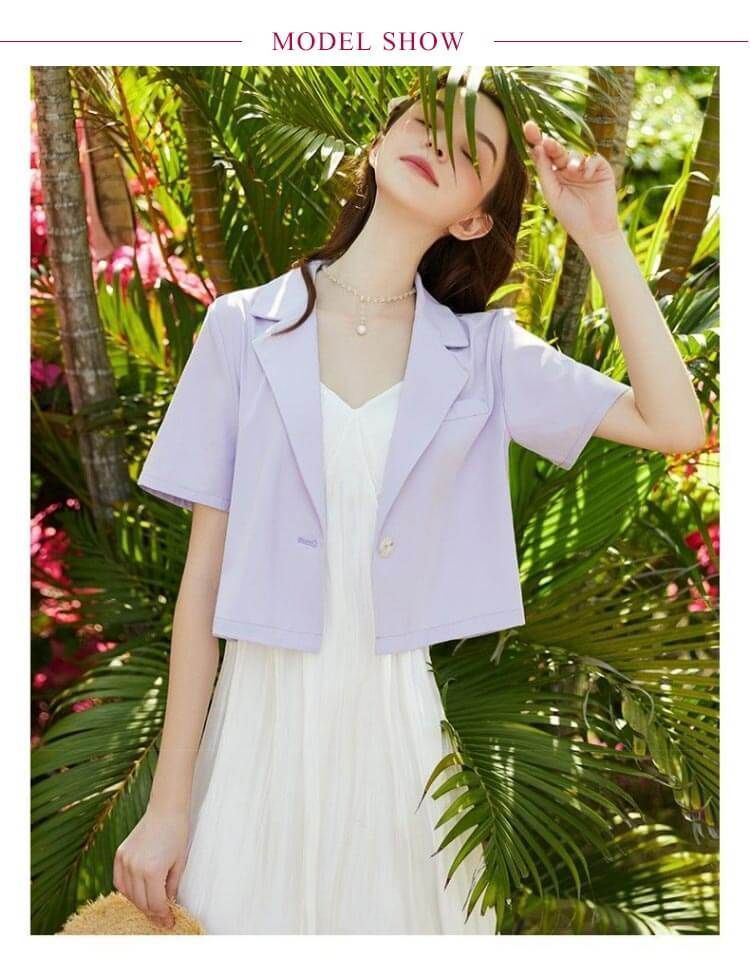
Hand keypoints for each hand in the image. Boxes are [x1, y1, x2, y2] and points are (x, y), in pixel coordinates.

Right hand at [112, 806, 189, 929]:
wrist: (165, 809)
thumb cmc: (176, 833)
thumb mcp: (179, 863)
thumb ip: (171, 887)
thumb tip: (167, 904)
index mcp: (153, 870)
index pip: (155, 904)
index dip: (162, 915)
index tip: (169, 921)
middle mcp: (135, 867)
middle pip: (141, 902)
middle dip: (152, 912)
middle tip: (161, 917)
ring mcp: (125, 861)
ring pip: (128, 894)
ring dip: (139, 902)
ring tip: (150, 904)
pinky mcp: (119, 855)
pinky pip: (119, 881)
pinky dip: (126, 890)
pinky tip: (136, 892)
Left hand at [522, 119, 621, 249]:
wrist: (593, 231)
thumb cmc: (570, 215)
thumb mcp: (552, 193)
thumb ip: (545, 171)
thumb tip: (537, 147)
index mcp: (554, 173)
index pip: (543, 153)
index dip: (536, 140)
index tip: (528, 127)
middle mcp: (568, 167)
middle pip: (558, 149)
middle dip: (552, 144)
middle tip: (546, 142)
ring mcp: (585, 167)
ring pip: (576, 153)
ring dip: (572, 159)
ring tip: (571, 170)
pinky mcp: (602, 169)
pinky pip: (593, 158)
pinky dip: (588, 164)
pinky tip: (586, 175)